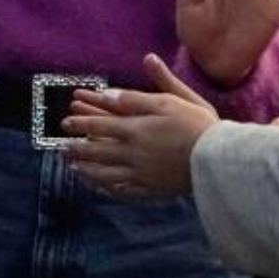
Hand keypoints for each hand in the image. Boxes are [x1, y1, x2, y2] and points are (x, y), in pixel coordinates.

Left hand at [62, 54, 217, 198]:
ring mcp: (141, 174)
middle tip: (62, 147)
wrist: (217, 160)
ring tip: (74, 168)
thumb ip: (139, 95)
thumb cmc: (198, 125)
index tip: (65, 122)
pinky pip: (122, 190)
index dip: (81, 123)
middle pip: (97, 151)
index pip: (100, 126)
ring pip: (105, 173)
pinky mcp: (151, 189)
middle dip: (77, 148)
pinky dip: (107, 188)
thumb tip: (112, 87)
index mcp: (136, 129)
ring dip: (87, 170)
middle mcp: (133, 153)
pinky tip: (101, 186)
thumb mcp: (171, 100)